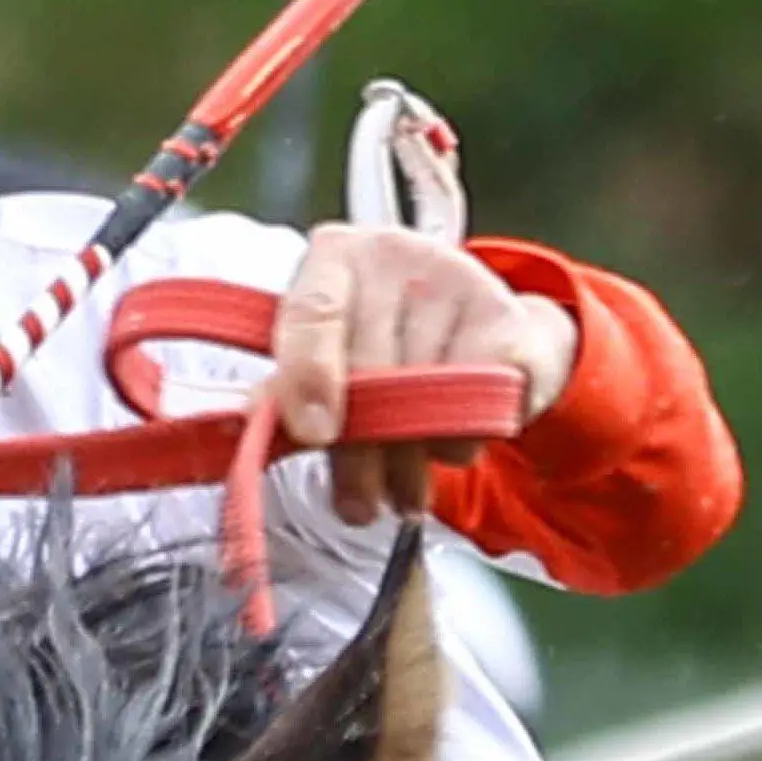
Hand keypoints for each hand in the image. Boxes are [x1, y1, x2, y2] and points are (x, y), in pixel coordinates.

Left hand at [271, 224, 578, 527]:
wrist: (473, 332)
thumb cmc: (374, 350)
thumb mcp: (325, 362)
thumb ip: (289, 391)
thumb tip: (254, 429)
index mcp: (334, 257)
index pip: (313, 312)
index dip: (309, 376)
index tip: (315, 434)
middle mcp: (393, 252)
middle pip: (371, 368)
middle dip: (361, 452)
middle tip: (358, 507)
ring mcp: (456, 277)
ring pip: (426, 394)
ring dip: (411, 459)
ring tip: (402, 486)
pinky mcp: (507, 315)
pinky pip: (478, 400)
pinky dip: (460, 441)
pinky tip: (446, 446)